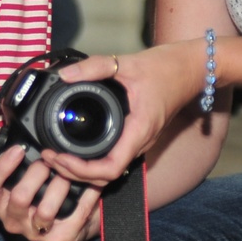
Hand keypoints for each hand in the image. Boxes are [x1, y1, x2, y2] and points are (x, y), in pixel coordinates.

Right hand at [0, 114, 103, 240]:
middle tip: (50, 160)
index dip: (0, 168)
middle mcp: (11, 220)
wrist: (67, 216)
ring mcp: (33, 233)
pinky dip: (84, 200)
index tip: (18, 148)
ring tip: (69, 174)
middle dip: (37, 174)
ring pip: (45, 211)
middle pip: (18, 198)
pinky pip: (72, 220)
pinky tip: (91, 187)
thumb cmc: (37, 186)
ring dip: (60, 187)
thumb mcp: (15, 165)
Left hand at [38, 46, 203, 189]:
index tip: (60, 157)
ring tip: (57, 156)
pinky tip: (75, 149)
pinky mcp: (136, 136)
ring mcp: (139, 141)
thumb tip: (66, 75)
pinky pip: (113, 158)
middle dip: (74, 173)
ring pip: (108, 171)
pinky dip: (92, 161)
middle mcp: (140, 142)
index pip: (110, 169)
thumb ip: (95, 67)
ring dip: (81, 170)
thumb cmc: (167, 68)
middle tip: (49, 157)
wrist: (192, 69)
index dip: (81, 171)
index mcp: (139, 130)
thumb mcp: (127, 63)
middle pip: (105, 177)